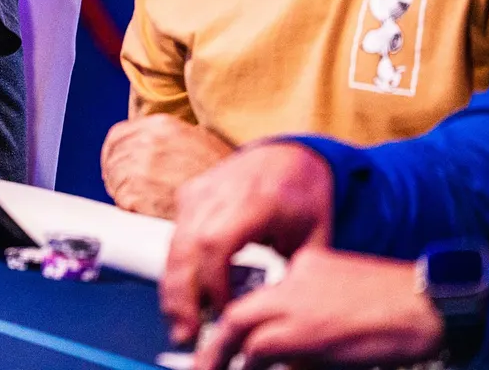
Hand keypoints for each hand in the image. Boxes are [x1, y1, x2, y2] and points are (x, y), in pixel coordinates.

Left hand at [101, 114, 232, 219]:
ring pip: (113, 181)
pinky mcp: (136, 195)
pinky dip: (130, 209)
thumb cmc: (223, 177)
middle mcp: (147, 143)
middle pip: (112, 159)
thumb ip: (167, 140)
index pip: (117, 136)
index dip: (114, 153)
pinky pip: (121, 202)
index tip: (116, 165)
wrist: (237, 204)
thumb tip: (141, 148)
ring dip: (122, 192)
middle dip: (116, 175)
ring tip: (144, 202)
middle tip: (130, 190)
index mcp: (161, 126)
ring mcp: (139, 169)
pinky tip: (148, 212)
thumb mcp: (197, 141)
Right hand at [161, 141, 333, 345]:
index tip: (224, 315)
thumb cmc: (305, 197)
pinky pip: (175, 238)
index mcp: (255, 199)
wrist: (290, 155)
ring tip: (178, 325)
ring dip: (173, 288)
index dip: (213, 282)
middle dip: (182, 294)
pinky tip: (181, 300)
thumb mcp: (314, 237)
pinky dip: (176, 271)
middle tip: (186, 333)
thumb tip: (279, 321)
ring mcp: (198, 191)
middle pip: (186, 246)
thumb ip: (295, 276)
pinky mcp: (187, 196)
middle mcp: (218, 191)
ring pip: (173, 244)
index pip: (217, 243)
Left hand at [193, 247, 443, 369]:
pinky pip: (264, 353)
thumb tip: (291, 342)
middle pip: (238, 313)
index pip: (260, 295)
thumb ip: (311, 300)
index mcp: (303, 266)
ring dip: (226, 356)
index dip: (241, 321)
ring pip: (243, 333)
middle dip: (217, 342)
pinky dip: (254, 366)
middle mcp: (290, 282)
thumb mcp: (342, 287)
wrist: (426, 303)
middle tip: (202, 362)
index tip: (229, 338)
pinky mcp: (303, 336)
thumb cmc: (395, 302)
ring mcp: (294, 308)